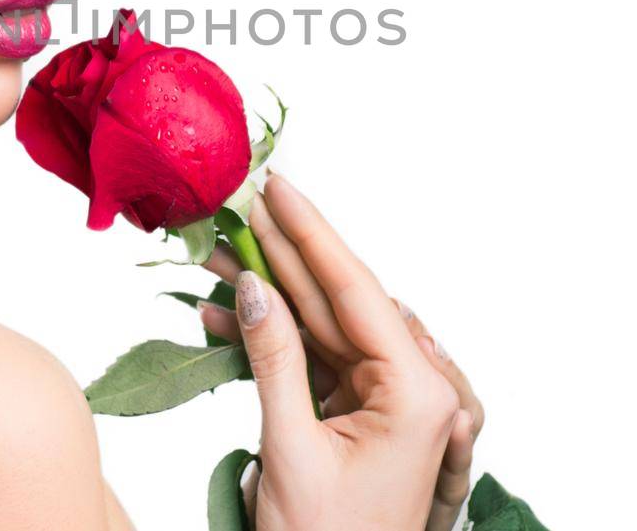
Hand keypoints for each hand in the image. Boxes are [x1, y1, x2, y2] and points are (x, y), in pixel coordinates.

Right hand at [190, 172, 468, 530]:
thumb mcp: (292, 449)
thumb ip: (275, 360)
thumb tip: (256, 287)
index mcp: (417, 394)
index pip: (356, 292)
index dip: (312, 233)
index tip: (278, 186)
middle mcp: (411, 389)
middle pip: (338, 301)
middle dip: (286, 253)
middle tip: (244, 204)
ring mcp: (383, 401)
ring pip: (320, 326)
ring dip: (269, 294)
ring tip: (219, 254)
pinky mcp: (356, 415)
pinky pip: (312, 359)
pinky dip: (269, 339)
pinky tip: (224, 313)